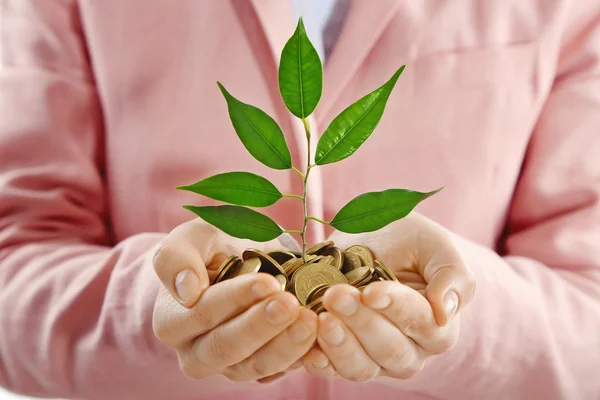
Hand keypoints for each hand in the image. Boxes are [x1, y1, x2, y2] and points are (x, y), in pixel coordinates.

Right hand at [152, 219, 316, 380]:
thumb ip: (176, 257)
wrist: (236, 264)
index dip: (235, 299)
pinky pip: (281, 370)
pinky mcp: (260, 370)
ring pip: (256, 365)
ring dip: (286, 345)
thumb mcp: (191, 238)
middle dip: (262, 326)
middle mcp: (196, 353)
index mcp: (172, 321)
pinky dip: (302, 357)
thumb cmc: (210, 248)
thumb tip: (187, 290)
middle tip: (290, 304)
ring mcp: (229, 366)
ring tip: (311, 320)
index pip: (202, 313)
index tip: (268, 282)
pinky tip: (321, 340)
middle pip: (227, 347)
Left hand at [302, 213, 475, 380]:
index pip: (419, 322)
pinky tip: (308, 349)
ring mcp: (375, 359)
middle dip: (360, 322)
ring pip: (361, 367)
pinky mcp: (342, 359)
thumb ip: (451, 275)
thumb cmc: (407, 241)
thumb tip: (445, 311)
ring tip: (322, 319)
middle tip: (336, 296)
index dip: (394, 308)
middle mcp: (410, 350)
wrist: (370, 242)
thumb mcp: (433, 245)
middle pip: (388, 349)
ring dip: (339, 345)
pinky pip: (332, 370)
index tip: (371, 291)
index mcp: (437, 324)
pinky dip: (320, 363)